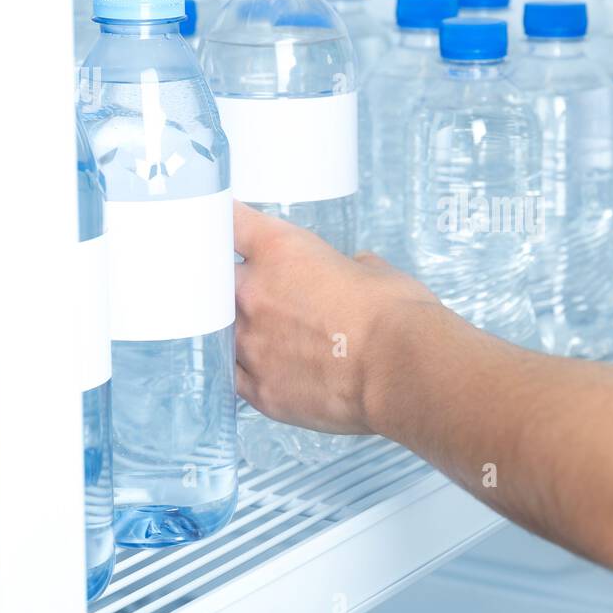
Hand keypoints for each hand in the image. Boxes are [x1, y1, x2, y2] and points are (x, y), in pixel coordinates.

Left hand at [233, 201, 439, 435]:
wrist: (402, 369)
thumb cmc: (396, 315)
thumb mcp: (375, 271)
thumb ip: (350, 268)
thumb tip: (355, 272)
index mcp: (280, 250)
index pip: (229, 221)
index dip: (223, 222)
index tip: (222, 226)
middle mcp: (254, 294)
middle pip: (211, 279)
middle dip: (227, 283)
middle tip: (249, 291)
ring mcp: (251, 345)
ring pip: (218, 331)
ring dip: (235, 329)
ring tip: (262, 336)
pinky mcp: (260, 390)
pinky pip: (233, 375)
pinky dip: (242, 369)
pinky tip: (258, 369)